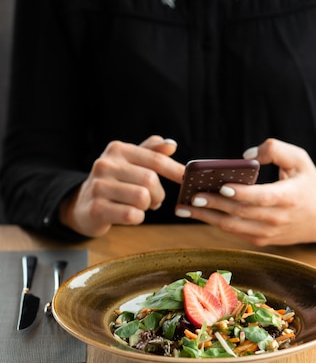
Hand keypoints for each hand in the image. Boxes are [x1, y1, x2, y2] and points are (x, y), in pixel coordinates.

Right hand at [59, 135, 184, 236]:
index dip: (174, 170)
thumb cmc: (114, 182)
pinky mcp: (96, 208)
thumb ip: (151, 152)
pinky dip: (137, 217)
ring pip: (142, 198)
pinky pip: (131, 215)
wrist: (82, 205)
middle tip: (154, 201)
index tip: (185, 178)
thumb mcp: (130, 162)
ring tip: (140, 207)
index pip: (155, 159)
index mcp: (117, 150)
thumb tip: (171, 144)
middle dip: (158, 194)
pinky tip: (130, 215)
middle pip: (150, 180)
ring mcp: (98, 186)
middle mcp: (105, 164)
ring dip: (147, 206)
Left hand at [175, 138, 315, 245]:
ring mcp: (269, 233)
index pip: (261, 198)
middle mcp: (277, 219)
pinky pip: (234, 232)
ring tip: (184, 208)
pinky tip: (199, 213)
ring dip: (207, 217)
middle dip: (214, 205)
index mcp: (289, 197)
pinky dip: (216, 222)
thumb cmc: (307, 183)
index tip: (221, 186)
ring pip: (233, 227)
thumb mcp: (300, 159)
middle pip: (241, 214)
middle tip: (191, 196)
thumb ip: (276, 149)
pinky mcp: (261, 240)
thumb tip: (246, 155)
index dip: (241, 193)